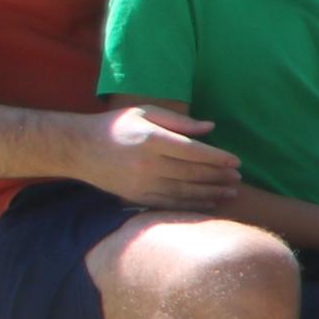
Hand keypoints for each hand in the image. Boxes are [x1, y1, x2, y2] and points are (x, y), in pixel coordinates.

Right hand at [88, 105, 241, 210]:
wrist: (79, 149)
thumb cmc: (117, 126)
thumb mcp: (146, 113)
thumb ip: (180, 121)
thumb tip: (211, 128)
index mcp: (151, 139)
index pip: (193, 151)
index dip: (218, 157)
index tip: (236, 161)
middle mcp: (147, 164)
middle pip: (192, 173)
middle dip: (219, 177)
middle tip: (239, 178)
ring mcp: (142, 184)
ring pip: (184, 192)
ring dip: (211, 194)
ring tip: (231, 193)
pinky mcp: (137, 198)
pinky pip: (170, 204)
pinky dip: (192, 205)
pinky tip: (208, 203)